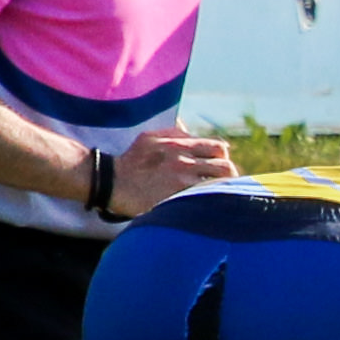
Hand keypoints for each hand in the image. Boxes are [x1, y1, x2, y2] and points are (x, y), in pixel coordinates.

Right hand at [116, 128, 237, 211]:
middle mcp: (184, 160)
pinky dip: (209, 203)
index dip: (223, 157)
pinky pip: (202, 201)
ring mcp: (181, 181)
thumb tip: (193, 131)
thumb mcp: (151, 138)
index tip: (220, 166)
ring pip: (218, 186)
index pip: (219, 148)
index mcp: (180, 144)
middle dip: (228, 176)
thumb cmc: (131, 161)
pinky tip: (207, 207)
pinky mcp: (175, 199)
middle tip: (224, 184)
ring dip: (222, 191)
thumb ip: (175, 133)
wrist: (111, 183)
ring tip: (218, 196)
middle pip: (225, 167)